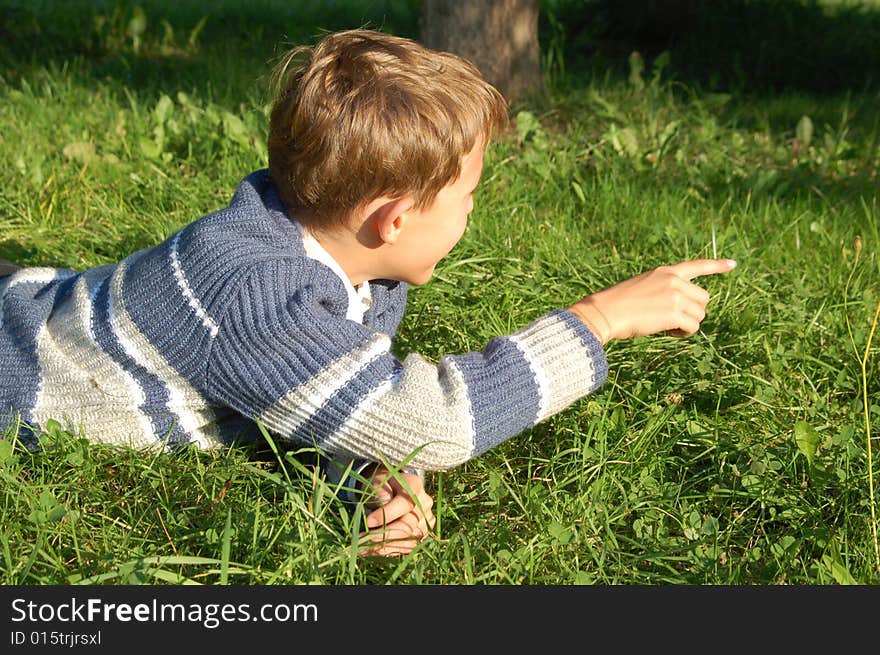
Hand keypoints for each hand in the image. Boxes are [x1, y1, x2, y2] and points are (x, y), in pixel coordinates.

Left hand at [359, 465, 435, 556]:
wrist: (389, 489)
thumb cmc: (381, 484)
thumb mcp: (377, 482)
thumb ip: (378, 496)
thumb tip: (376, 520)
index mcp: (415, 486)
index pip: (404, 504)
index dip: (387, 515)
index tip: (368, 522)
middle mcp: (424, 504)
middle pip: (408, 524)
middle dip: (384, 535)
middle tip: (363, 541)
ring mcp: (426, 521)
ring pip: (409, 540)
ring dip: (385, 547)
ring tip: (364, 550)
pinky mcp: (422, 534)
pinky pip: (408, 547)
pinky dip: (390, 551)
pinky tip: (372, 552)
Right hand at [569, 258, 735, 343]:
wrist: (606, 311)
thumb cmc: (617, 304)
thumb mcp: (643, 288)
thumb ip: (664, 291)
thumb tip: (683, 310)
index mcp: (665, 272)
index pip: (696, 266)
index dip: (716, 266)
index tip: (733, 264)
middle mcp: (674, 281)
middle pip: (704, 299)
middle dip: (694, 311)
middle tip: (675, 320)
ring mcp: (675, 296)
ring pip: (700, 314)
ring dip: (688, 324)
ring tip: (667, 326)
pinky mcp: (674, 313)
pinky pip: (693, 327)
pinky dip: (684, 333)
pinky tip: (668, 332)